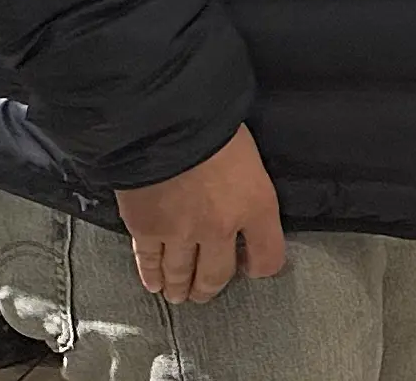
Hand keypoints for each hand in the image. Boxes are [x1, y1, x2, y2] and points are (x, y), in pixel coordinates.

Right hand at [112, 126, 286, 303]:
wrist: (166, 120)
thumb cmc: (215, 125)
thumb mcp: (250, 156)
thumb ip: (249, 187)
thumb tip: (242, 199)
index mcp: (256, 205)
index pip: (269, 256)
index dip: (261, 267)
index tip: (253, 268)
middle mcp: (221, 228)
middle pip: (218, 275)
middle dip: (210, 287)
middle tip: (204, 291)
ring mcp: (181, 232)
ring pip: (182, 274)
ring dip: (181, 287)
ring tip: (180, 295)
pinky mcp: (146, 229)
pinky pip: (150, 262)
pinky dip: (152, 275)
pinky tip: (154, 284)